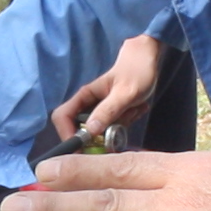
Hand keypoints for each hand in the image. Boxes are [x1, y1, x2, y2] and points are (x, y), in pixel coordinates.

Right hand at [45, 33, 164, 148]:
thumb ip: (108, 110)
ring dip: (118, 128)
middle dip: (100, 135)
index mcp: (84, 97)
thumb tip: (90, 131)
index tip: (82, 148)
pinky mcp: (112, 117)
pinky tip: (136, 109)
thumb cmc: (136, 72)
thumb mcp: (125, 93)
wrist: (148, 62)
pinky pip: (114, 130)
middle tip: (120, 128)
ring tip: (133, 111)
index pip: (62, 117)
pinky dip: (126, 124)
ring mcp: (100, 112)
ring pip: (101, 132)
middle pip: (81, 130)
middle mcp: (88, 106)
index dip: (66, 134)